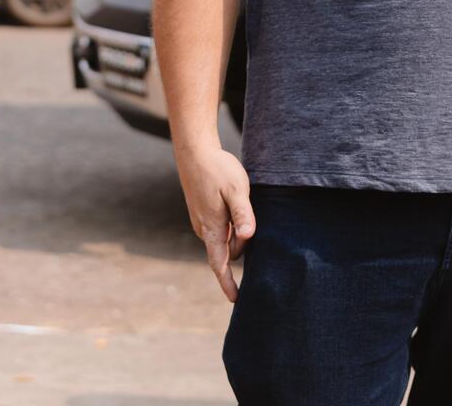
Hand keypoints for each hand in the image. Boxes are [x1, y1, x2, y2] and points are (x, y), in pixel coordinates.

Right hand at [174, 145, 254, 300]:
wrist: (193, 150)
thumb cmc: (217, 168)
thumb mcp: (236, 188)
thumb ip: (243, 214)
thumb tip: (247, 238)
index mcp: (212, 227)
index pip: (219, 263)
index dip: (227, 283)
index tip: (236, 300)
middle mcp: (204, 228)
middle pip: (228, 250)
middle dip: (241, 249)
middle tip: (257, 228)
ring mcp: (202, 220)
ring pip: (224, 237)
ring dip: (237, 234)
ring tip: (246, 209)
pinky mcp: (203, 211)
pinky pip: (220, 227)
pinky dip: (231, 226)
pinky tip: (237, 205)